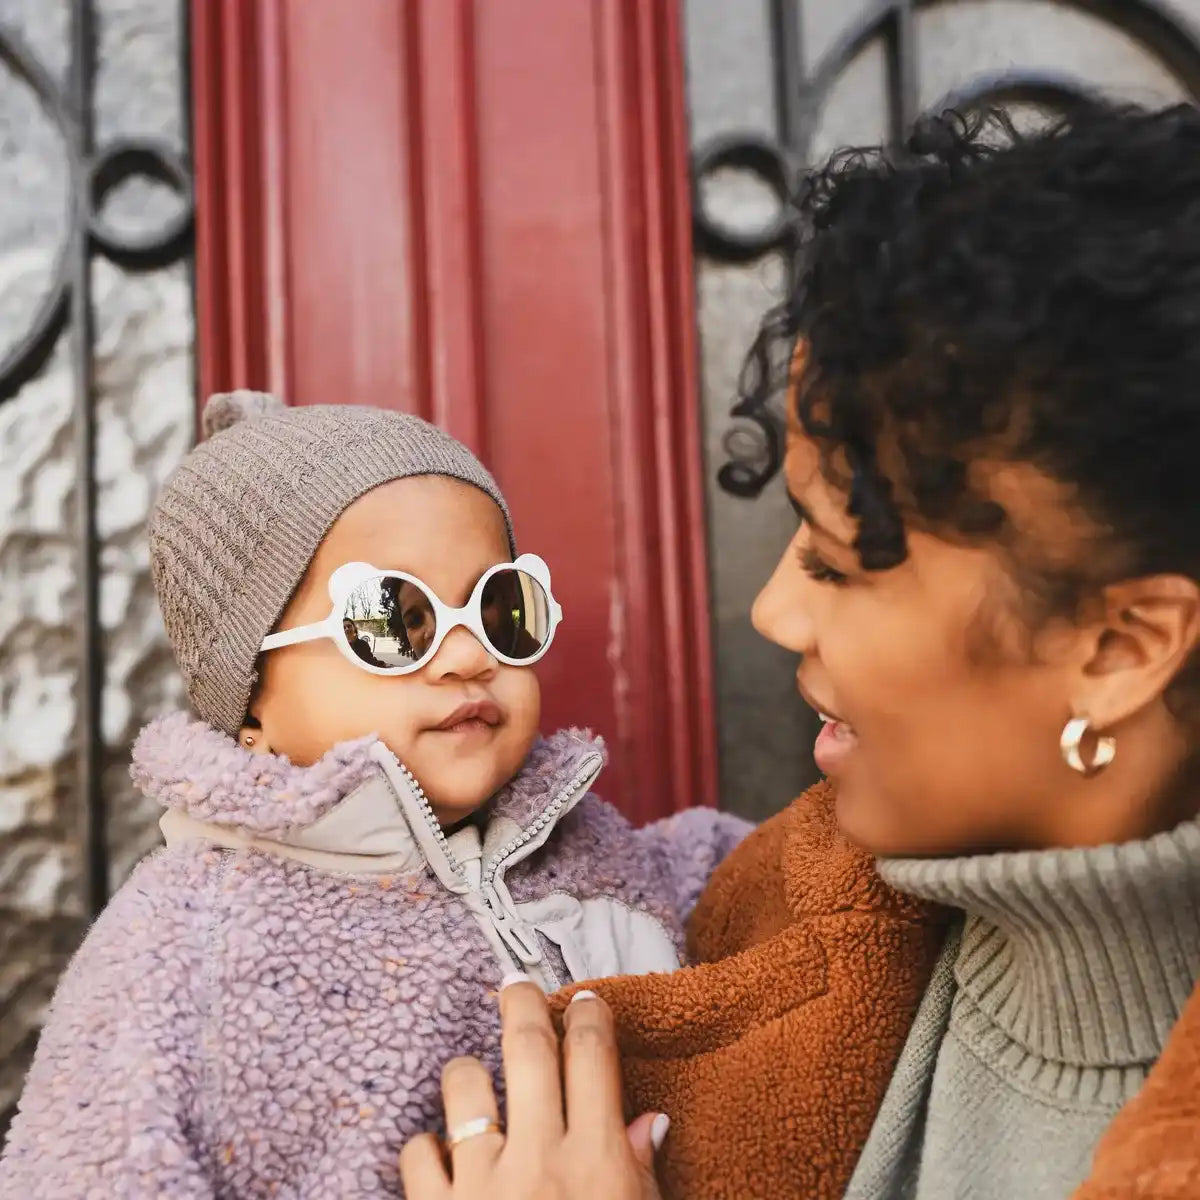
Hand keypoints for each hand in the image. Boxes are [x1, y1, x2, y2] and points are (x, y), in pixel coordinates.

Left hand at [400, 979, 666, 1198]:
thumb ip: (638, 1173)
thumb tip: (645, 1119)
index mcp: (597, 1163)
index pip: (593, 1057)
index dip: (589, 1016)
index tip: (585, 1001)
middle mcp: (538, 1160)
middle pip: (527, 1049)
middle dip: (522, 1003)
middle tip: (517, 985)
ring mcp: (479, 1186)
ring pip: (463, 1087)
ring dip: (467, 1073)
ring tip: (472, 1077)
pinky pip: (416, 1153)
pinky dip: (426, 1146)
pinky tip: (441, 1157)